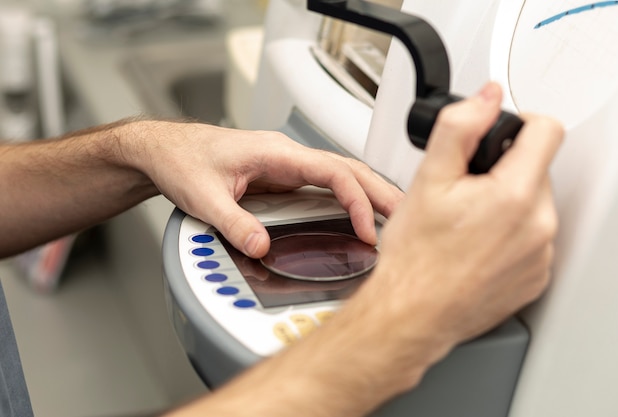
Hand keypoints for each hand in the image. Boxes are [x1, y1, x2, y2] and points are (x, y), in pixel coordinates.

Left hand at [127, 122, 402, 257]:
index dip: (357, 201)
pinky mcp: (282, 177)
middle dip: (381, 192)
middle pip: (348, 169)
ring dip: (368, 195)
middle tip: (408, 217)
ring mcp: (287, 166)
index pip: (333, 172)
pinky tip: (357, 216)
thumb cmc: (182, 161)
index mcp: (276, 153)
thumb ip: (234, 224)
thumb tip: (262, 248)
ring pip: (341, 175)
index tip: (367, 229)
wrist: (165, 151)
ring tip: (393, 219)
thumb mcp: (204, 198)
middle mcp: (287, 156)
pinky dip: (348, 199)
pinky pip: (325, 186)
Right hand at [348, 82, 563, 385]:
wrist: (412, 312)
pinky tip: (477, 246)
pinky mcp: (536, 278)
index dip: (519, 124)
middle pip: (537, 171)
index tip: (498, 137)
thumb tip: (486, 98)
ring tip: (468, 223)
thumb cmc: (416, 257)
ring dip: (508, 204)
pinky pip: (534, 241)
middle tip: (465, 192)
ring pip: (535, 206)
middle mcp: (539, 226)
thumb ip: (460, 127)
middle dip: (504, 171)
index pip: (547, 130)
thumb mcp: (428, 179)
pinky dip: (511, 236)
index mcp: (515, 195)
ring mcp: (540, 256)